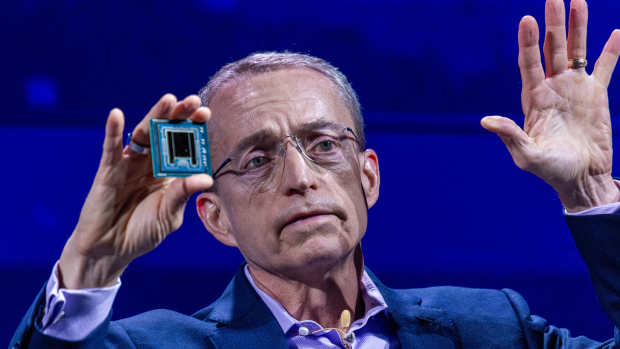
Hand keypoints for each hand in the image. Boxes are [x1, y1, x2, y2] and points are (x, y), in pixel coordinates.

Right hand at [58, 94, 212, 288]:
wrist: (112, 250)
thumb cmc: (143, 232)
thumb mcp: (169, 214)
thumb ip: (183, 194)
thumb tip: (206, 178)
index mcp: (168, 172)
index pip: (183, 144)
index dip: (193, 128)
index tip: (206, 112)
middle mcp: (150, 163)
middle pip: (165, 133)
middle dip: (179, 116)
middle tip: (192, 100)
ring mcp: (129, 164)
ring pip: (142, 134)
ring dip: (154, 116)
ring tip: (168, 100)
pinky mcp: (108, 171)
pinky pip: (111, 149)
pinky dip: (113, 132)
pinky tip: (117, 115)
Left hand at [482, 0, 619, 211]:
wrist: (581, 178)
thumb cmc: (550, 170)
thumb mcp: (527, 156)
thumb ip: (510, 136)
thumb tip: (486, 121)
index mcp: (534, 99)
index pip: (529, 64)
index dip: (528, 42)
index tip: (526, 19)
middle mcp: (553, 88)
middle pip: (552, 49)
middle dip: (553, 23)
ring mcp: (574, 88)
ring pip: (576, 50)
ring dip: (578, 26)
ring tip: (578, 0)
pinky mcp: (596, 95)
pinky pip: (605, 67)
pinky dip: (611, 50)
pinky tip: (616, 32)